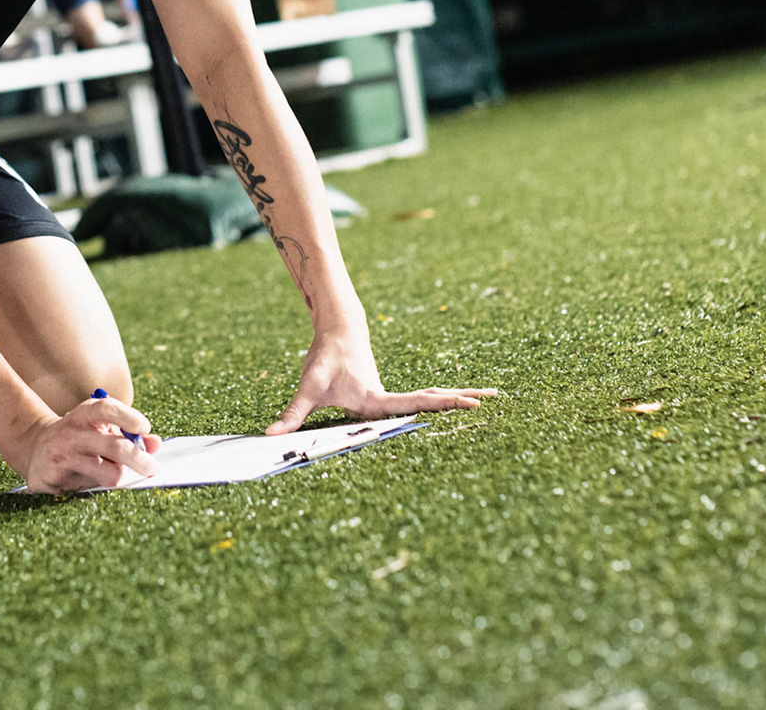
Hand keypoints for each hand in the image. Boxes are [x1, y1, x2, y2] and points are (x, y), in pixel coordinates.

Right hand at [18, 396, 161, 493]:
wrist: (35, 448)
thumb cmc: (79, 438)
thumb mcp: (101, 429)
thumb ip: (129, 435)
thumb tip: (155, 444)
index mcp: (85, 414)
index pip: (107, 409)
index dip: (128, 417)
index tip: (145, 427)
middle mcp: (72, 432)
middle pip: (114, 446)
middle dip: (139, 459)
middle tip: (153, 467)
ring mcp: (62, 455)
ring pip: (108, 473)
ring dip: (118, 475)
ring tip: (111, 472)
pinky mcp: (55, 477)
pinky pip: (91, 489)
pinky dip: (99, 488)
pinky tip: (91, 481)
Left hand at [268, 326, 496, 434]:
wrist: (336, 330)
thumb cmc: (324, 358)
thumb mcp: (309, 386)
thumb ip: (292, 413)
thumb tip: (270, 435)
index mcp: (376, 399)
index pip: (413, 404)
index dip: (439, 405)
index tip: (466, 403)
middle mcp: (389, 397)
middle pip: (430, 400)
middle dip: (460, 400)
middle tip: (494, 399)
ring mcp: (390, 395)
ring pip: (428, 398)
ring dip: (455, 400)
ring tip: (488, 400)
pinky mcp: (386, 394)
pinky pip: (419, 399)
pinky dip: (439, 401)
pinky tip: (453, 405)